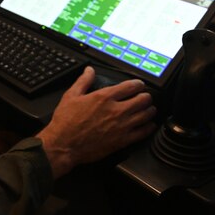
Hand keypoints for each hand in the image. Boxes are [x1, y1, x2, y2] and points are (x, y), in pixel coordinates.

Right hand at [36, 66, 155, 177]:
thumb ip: (83, 81)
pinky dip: (149, 127)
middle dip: (146, 97)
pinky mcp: (122, 140)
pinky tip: (149, 125)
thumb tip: (90, 70)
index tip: (139, 85)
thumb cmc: (66, 122)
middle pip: (142, 100)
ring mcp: (121, 126)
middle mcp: (116, 110)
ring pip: (146, 115)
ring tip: (149, 109)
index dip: (138, 84)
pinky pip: (143, 132)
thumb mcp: (71, 96)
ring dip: (150, 110)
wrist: (64, 144)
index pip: (130, 86)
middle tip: (145, 97)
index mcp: (104, 97)